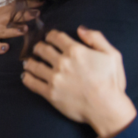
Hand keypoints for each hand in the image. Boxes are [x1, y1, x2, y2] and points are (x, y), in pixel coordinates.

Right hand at [0, 1, 39, 70]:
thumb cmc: (2, 36)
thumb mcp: (12, 26)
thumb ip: (22, 20)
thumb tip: (39, 13)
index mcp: (2, 13)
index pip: (15, 6)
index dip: (27, 4)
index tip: (40, 3)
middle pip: (9, 15)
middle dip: (23, 14)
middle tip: (36, 14)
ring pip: (2, 30)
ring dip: (13, 30)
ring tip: (24, 30)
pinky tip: (5, 48)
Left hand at [21, 27, 135, 137]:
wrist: (106, 108)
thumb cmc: (111, 82)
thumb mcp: (112, 55)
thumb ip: (96, 38)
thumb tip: (80, 29)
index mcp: (76, 51)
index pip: (56, 37)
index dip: (50, 36)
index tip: (49, 38)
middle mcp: (62, 62)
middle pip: (42, 49)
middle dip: (38, 47)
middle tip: (37, 48)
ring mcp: (55, 78)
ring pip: (34, 65)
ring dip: (30, 61)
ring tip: (28, 62)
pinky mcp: (50, 93)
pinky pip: (32, 83)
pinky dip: (26, 78)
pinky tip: (25, 76)